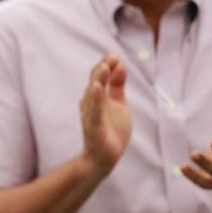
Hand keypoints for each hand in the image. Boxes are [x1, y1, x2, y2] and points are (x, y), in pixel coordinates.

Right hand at [79, 53, 131, 177]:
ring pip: (93, 95)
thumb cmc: (110, 130)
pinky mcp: (94, 128)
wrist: (103, 158)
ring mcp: (91, 116)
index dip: (106, 65)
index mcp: (98, 97)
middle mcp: (91, 104)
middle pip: (95, 82)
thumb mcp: (118, 104)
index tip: (113, 54)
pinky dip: (96, 99)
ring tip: (104, 66)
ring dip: (98, 80)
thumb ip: (118, 85)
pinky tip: (98, 88)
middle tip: (110, 56)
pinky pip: (94, 112)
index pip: (100, 77)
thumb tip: (120, 65)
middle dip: (101, 69)